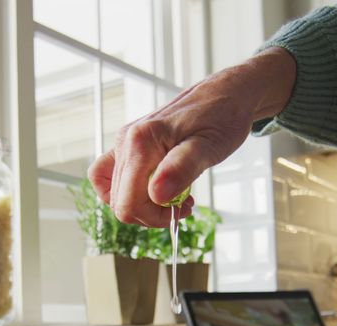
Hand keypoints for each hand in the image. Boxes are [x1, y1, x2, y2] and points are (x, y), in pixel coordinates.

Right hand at [88, 47, 296, 226]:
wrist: (225, 96)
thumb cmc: (222, 117)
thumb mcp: (209, 146)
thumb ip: (182, 168)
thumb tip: (157, 195)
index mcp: (141, 142)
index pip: (128, 202)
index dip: (154, 217)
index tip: (181, 209)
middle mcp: (125, 141)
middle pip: (119, 201)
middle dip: (150, 213)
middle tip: (181, 204)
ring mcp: (124, 143)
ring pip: (115, 193)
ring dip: (143, 204)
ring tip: (173, 197)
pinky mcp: (129, 146)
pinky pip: (112, 177)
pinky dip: (130, 191)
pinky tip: (156, 189)